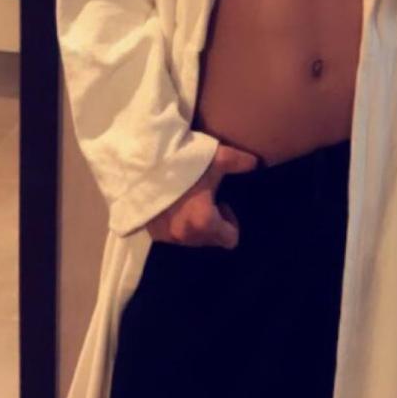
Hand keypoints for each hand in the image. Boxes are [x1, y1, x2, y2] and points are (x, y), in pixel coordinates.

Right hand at [145, 143, 259, 248]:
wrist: (141, 163)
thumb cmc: (182, 162)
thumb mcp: (215, 158)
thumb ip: (240, 162)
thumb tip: (256, 163)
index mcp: (204, 223)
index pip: (230, 239)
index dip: (230, 220)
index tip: (221, 202)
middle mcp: (185, 236)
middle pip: (210, 240)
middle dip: (212, 222)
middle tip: (205, 198)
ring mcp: (166, 237)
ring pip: (191, 238)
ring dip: (193, 223)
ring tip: (187, 199)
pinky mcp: (150, 233)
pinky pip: (172, 235)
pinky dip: (175, 222)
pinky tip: (171, 202)